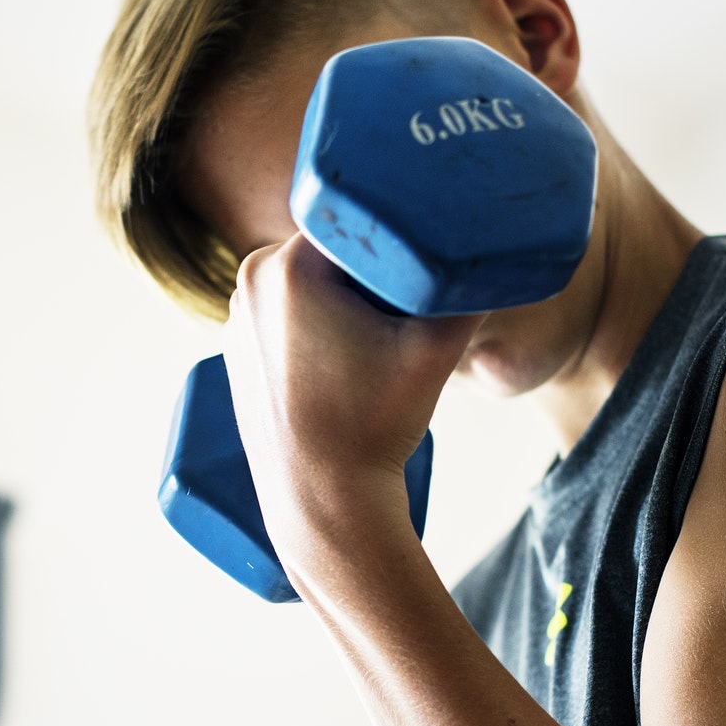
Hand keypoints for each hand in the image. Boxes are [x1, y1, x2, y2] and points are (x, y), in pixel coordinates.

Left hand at [222, 233, 480, 584]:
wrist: (321, 502)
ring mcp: (235, 315)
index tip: (424, 264)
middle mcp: (248, 280)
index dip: (398, 238)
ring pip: (311, 282)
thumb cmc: (376, 427)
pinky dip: (319, 324)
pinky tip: (348, 360)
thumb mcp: (436, 351)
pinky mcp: (237, 348)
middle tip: (407, 310)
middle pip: (332, 251)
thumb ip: (465, 291)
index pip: (356, 222)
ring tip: (379, 341)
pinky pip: (287, 313)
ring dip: (347, 298)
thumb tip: (491, 252)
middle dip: (373, 272)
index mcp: (288, 266)